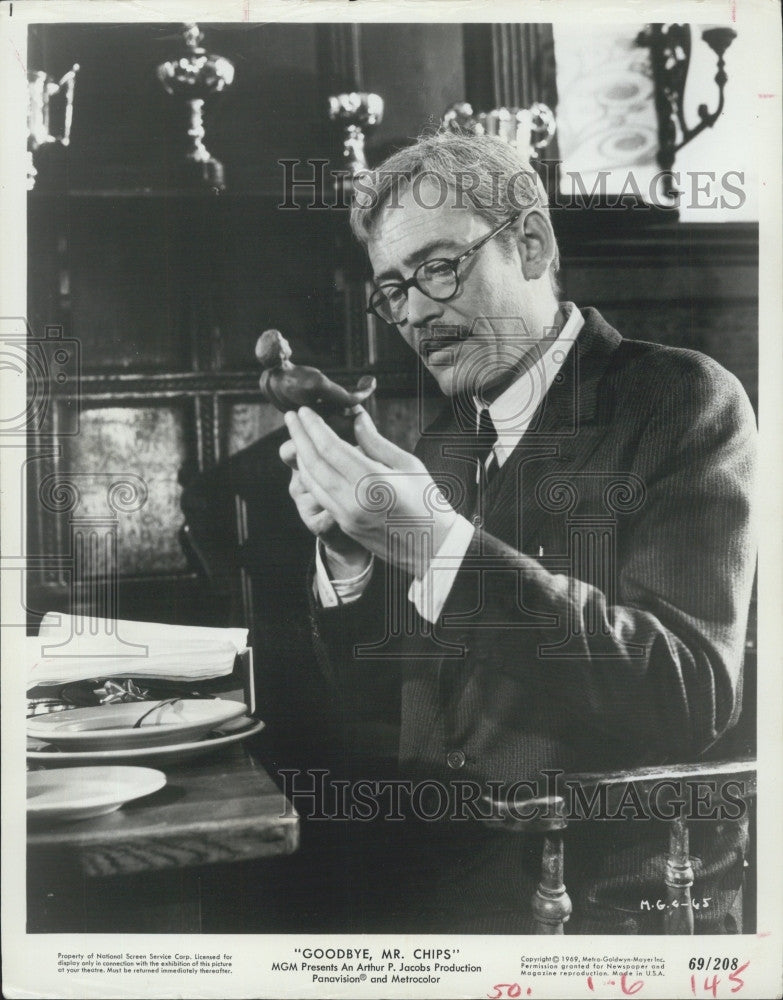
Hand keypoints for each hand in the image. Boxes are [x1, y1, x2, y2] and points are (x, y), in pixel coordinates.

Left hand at [283, 406, 457, 578]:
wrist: (432, 545)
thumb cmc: (426, 500)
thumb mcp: (407, 464)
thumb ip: (375, 441)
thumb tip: (354, 417)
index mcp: (373, 481)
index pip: (331, 448)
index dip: (313, 427)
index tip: (303, 410)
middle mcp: (354, 500)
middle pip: (314, 463)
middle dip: (299, 437)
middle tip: (290, 416)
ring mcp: (347, 516)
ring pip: (312, 481)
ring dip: (301, 456)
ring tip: (297, 435)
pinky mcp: (345, 525)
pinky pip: (319, 496)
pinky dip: (310, 475)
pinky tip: (309, 461)